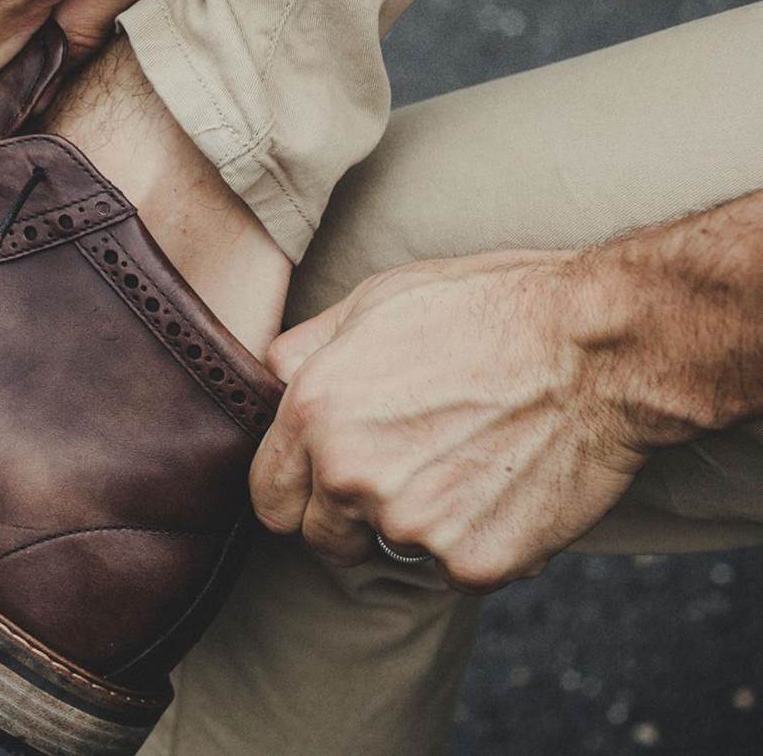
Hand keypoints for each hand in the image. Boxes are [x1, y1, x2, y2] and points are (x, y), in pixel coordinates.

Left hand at [249, 251, 656, 592]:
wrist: (600, 346)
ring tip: (472, 463)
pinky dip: (479, 542)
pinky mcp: (472, 560)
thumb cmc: (490, 308)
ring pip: (395, 549)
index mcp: (314, 413)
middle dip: (351, 518)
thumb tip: (271, 378)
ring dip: (423, 523)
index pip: (269, 496)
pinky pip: (456, 569)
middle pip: (322, 538)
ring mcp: (409, 523)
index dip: (299, 492)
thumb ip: (309, 349)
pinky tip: (509, 488)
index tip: (325, 487)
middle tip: (410, 473)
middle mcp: (348, 474)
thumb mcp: (377, 300)